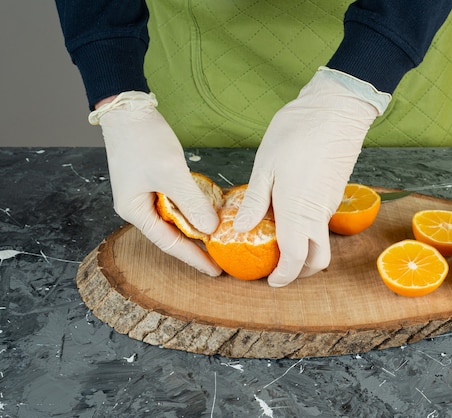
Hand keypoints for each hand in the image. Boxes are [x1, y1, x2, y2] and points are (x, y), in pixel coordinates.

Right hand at [89, 91, 220, 274]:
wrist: (128, 108)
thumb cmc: (143, 140)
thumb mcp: (171, 173)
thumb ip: (191, 203)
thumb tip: (210, 229)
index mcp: (134, 210)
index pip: (168, 242)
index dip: (193, 257)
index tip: (214, 270)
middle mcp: (137, 207)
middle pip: (170, 233)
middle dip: (195, 246)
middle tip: (220, 258)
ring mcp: (145, 193)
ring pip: (174, 218)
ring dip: (195, 227)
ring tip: (218, 240)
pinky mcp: (154, 181)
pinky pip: (176, 202)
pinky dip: (192, 209)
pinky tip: (208, 213)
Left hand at [234, 67, 390, 286]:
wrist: (336, 110)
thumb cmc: (296, 134)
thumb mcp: (265, 166)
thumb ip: (255, 202)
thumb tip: (241, 228)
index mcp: (297, 212)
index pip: (295, 259)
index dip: (283, 276)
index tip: (270, 281)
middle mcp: (318, 215)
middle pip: (317, 259)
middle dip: (300, 271)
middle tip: (278, 268)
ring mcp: (330, 204)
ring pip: (320, 239)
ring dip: (304, 247)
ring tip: (277, 237)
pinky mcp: (336, 192)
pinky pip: (322, 220)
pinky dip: (308, 227)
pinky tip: (289, 212)